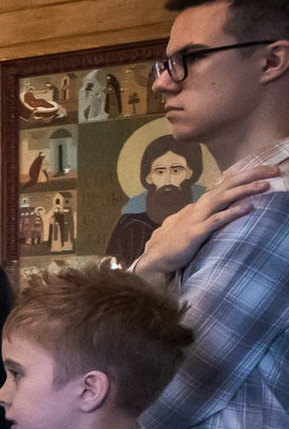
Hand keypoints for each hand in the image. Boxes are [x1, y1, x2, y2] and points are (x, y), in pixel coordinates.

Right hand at [132, 163, 282, 280]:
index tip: (265, 169)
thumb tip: (216, 206)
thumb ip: (205, 213)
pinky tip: (248, 207)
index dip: (245, 175)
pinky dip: (232, 213)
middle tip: (274, 169)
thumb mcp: (192, 222)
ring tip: (265, 184)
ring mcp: (197, 219)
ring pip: (223, 199)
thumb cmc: (174, 242)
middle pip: (228, 185)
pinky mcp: (195, 233)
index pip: (225, 184)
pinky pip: (217, 221)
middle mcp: (200, 206)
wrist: (154, 259)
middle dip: (251, 175)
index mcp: (201, 204)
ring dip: (245, 190)